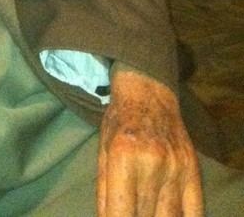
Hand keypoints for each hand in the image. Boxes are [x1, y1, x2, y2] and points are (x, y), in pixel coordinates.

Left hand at [97, 65, 203, 215]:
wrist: (148, 93)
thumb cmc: (119, 122)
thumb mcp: (103, 152)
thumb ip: (104, 191)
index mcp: (123, 156)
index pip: (121, 212)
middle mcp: (152, 163)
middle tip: (130, 213)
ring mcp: (176, 168)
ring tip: (147, 214)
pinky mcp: (193, 170)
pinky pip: (194, 211)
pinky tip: (169, 216)